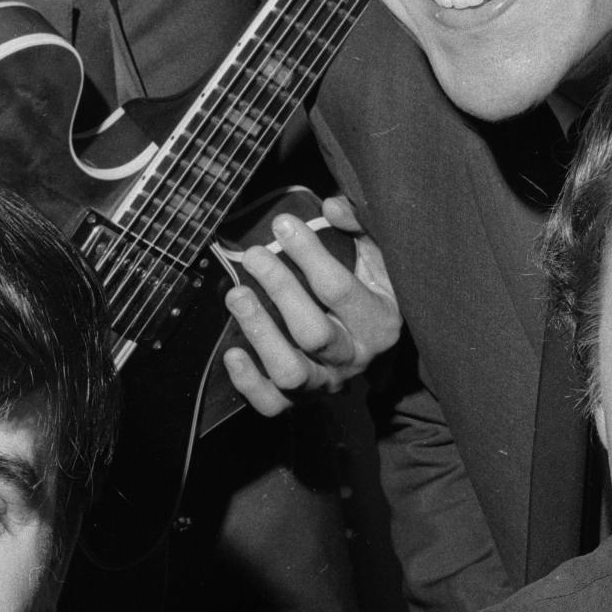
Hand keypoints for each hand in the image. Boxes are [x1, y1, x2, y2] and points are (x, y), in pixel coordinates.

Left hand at [221, 196, 401, 416]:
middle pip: (314, 333)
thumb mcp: (378, 258)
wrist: (372, 348)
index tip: (282, 224)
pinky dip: (249, 383)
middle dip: (280, 290)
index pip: (340, 289)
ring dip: (260, 333)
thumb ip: (360, 228)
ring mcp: (326, 383)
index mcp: (379, 320)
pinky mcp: (300, 403)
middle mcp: (354, 357)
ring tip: (236, 295)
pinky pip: (272, 405)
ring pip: (291, 372)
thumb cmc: (369, 291)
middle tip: (253, 255)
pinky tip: (232, 352)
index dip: (309, 255)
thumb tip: (331, 206)